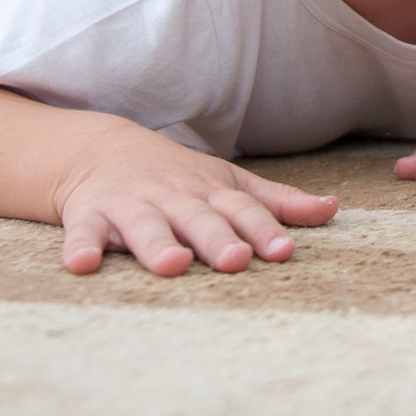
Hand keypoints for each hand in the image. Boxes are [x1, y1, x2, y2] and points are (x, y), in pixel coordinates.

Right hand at [53, 127, 338, 276]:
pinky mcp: (90, 214)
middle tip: (234, 260)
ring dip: (158, 244)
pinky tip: (83, 265)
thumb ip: (276, 203)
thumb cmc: (178, 179)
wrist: (99, 150)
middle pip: (198, 220)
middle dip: (216, 239)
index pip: (243, 211)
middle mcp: (174, 199)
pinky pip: (84, 232)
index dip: (264, 230)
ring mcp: (131, 206)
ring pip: (145, 226)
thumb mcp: (228, 184)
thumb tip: (333, 209)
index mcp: (210, 194)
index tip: (284, 250)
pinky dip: (82, 247)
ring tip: (172, 265)